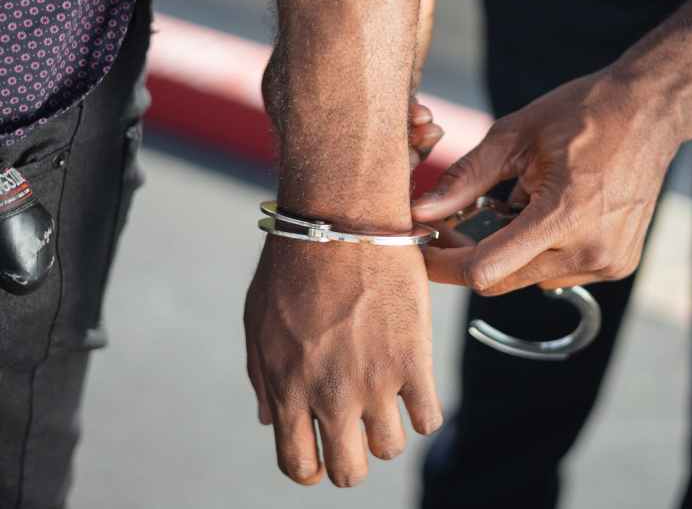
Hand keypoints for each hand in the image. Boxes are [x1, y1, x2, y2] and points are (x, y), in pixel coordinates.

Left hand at [244, 237, 441, 486]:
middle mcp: (330, 395)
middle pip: (348, 472)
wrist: (342, 222)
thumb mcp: (258, 323)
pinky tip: (415, 385)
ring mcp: (375, 381)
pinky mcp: (413, 359)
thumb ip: (263, 378)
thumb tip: (268, 420)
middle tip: (358, 431)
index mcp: (287, 389)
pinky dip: (424, 411)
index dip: (313, 468)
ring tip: (387, 396)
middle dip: (352, 459)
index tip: (324, 456)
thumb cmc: (294, 265)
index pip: (299, 465)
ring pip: (390, 448)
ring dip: (388, 430)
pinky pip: (429, 418)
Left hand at [411, 71, 680, 294]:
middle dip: (470, 256)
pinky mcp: (618, 264)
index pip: (486, 269)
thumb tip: (422, 211)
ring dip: (508, 253)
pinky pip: (559, 273)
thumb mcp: (515, 137)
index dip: (444, 266)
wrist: (648, 112)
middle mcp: (590, 249)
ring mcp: (608, 261)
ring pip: (529, 279)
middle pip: (503, 279)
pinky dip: (540, 251)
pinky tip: (548, 214)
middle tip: (454, 224)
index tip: (421, 250)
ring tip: (514, 206)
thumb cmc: (582, 114)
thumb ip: (465, 179)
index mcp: (563, 215)